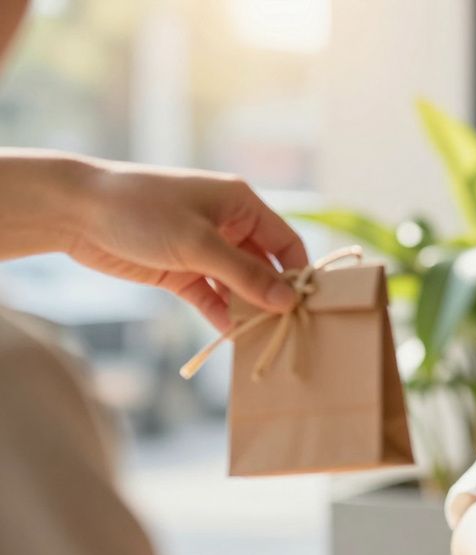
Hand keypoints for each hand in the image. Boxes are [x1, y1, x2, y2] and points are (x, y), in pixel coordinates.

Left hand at [70, 159, 307, 330]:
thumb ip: (244, 275)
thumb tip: (287, 301)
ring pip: (237, 285)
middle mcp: (228, 225)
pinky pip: (211, 296)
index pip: (285, 241)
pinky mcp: (180, 270)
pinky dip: (220, 313)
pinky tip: (230, 335)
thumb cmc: (142, 211)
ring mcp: (203, 250)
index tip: (307, 306)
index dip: (298, 272)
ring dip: (247, 309)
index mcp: (240, 204)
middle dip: (272, 296)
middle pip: (264, 267)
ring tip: (261, 338)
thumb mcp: (198, 243)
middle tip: (285, 329)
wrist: (75, 211)